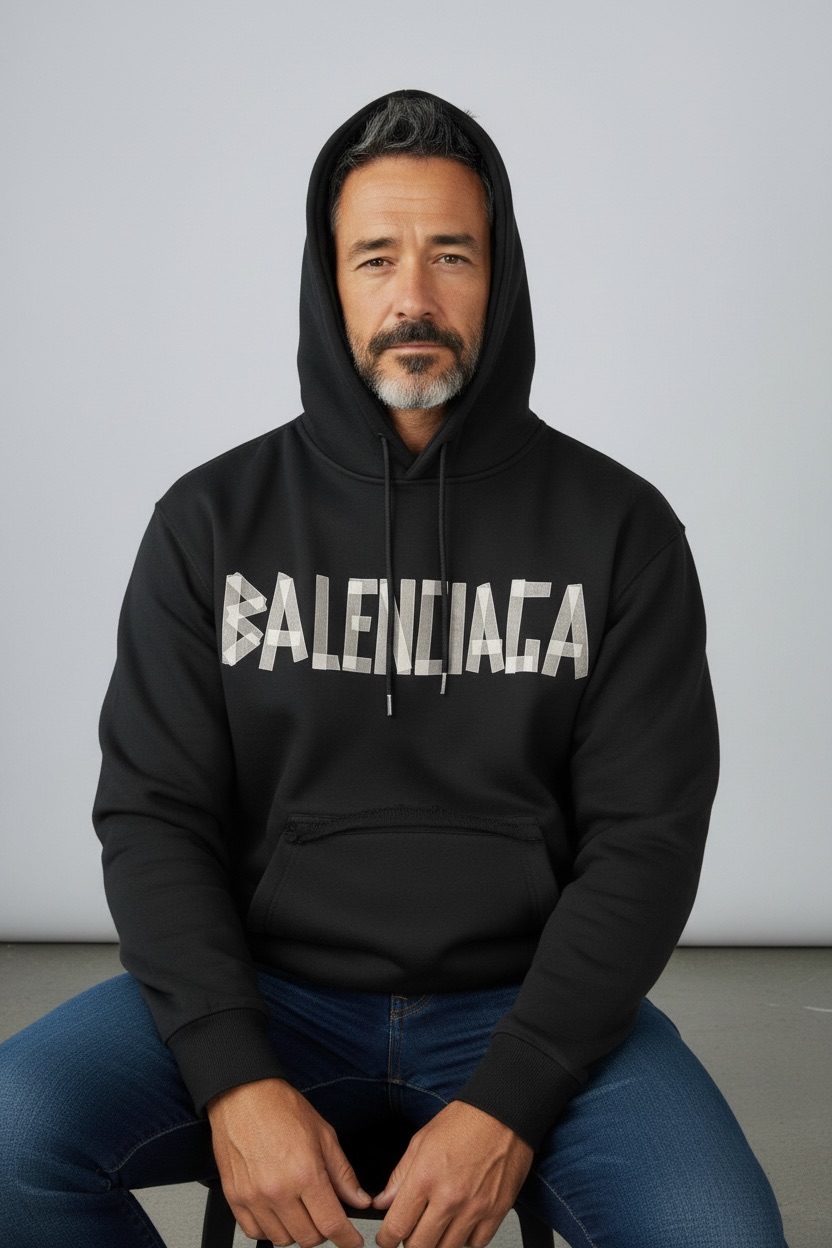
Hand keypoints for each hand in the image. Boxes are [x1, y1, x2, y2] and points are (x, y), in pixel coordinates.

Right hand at [206, 1077, 372, 1245]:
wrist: (243, 1096)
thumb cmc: (281, 1108)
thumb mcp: (324, 1135)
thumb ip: (343, 1174)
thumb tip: (359, 1199)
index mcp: (305, 1173)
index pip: (332, 1224)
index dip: (348, 1238)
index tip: (353, 1241)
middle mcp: (278, 1190)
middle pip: (309, 1238)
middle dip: (323, 1232)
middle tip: (326, 1214)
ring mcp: (254, 1198)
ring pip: (283, 1239)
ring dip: (297, 1231)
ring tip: (300, 1208)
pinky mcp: (235, 1199)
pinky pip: (255, 1233)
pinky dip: (270, 1229)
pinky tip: (278, 1211)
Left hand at [371, 1101, 534, 1247]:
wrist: (504, 1113)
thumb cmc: (464, 1121)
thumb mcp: (421, 1141)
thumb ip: (399, 1176)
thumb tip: (383, 1202)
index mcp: (426, 1176)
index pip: (397, 1226)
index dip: (387, 1239)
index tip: (387, 1239)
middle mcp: (450, 1196)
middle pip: (420, 1246)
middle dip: (410, 1243)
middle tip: (412, 1232)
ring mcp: (475, 1207)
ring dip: (438, 1242)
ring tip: (437, 1224)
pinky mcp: (496, 1212)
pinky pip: (476, 1244)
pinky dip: (466, 1239)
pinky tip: (461, 1223)